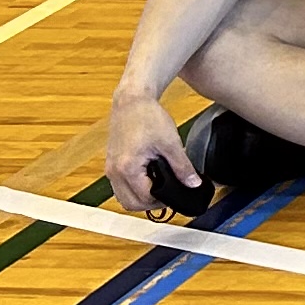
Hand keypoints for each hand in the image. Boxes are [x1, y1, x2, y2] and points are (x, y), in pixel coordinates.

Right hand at [104, 90, 195, 216]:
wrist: (131, 101)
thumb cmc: (148, 117)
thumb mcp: (171, 143)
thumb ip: (183, 167)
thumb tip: (193, 184)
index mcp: (127, 168)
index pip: (145, 198)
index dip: (164, 199)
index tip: (177, 194)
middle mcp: (114, 171)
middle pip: (130, 204)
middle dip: (151, 203)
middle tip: (169, 194)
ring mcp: (110, 168)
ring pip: (123, 197)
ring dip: (140, 197)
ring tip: (160, 186)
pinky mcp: (111, 163)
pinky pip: (120, 186)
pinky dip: (133, 188)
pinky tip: (150, 178)